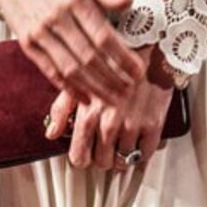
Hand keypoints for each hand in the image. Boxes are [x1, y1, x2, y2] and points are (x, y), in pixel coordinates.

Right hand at [0, 0, 145, 105]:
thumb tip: (129, 2)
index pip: (103, 36)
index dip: (122, 57)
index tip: (138, 71)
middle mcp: (57, 18)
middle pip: (89, 57)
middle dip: (112, 78)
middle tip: (129, 91)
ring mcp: (40, 33)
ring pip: (71, 68)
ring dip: (94, 87)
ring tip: (112, 98)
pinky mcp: (27, 44)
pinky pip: (50, 71)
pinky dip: (68, 87)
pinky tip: (85, 97)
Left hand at [45, 46, 175, 169]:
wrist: (148, 44)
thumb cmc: (112, 60)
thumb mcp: (78, 80)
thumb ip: (62, 109)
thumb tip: (51, 132)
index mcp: (88, 114)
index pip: (79, 156)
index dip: (81, 159)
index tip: (85, 155)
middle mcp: (109, 123)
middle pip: (102, 162)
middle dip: (101, 157)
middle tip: (105, 149)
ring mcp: (132, 125)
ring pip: (123, 161)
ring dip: (121, 157)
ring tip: (121, 145)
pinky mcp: (154, 124)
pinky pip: (145, 154)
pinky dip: (140, 154)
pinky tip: (137, 144)